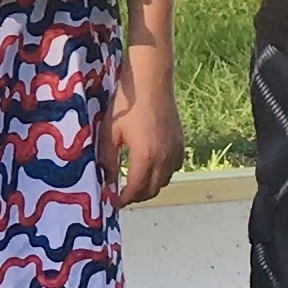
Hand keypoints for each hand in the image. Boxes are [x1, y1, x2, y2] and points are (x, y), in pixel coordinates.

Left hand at [104, 68, 181, 205]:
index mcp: (145, 157)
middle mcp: (164, 158)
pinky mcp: (180, 143)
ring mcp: (175, 151)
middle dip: (137, 196)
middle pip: (152, 190)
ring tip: (134, 183)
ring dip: (150, 186)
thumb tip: (106, 180)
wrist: (150, 84)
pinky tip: (150, 167)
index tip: (114, 203)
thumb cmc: (126, 105)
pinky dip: (162, 174)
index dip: (124, 200)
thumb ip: (107, 160)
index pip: (136, 190)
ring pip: (165, 180)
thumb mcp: (109, 133)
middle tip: (121, 196)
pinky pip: (174, 168)